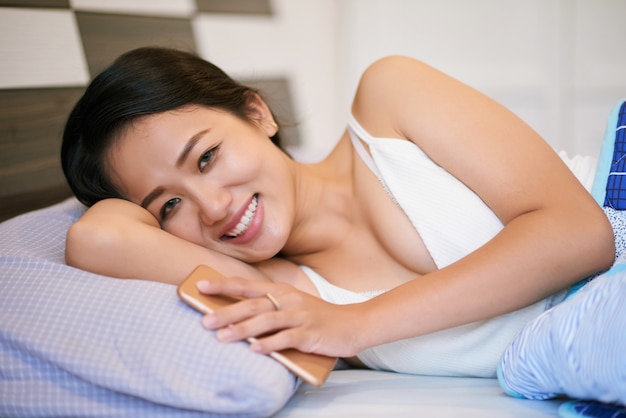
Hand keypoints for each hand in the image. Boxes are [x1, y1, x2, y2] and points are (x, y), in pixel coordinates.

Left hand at [196, 275, 365, 357]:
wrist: (352, 324)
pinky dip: (269, 344)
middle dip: (226, 312)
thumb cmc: (316, 317)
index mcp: (281, 291)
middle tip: (204, 321)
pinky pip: (286, 339)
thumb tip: (233, 316)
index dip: (223, 284)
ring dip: (243, 329)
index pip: (246, 285)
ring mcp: (299, 317)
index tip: (200, 285)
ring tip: (222, 337)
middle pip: (252, 305)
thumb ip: (267, 308)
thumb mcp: (292, 305)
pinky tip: (255, 349)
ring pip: (266, 321)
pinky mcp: (309, 334)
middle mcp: (288, 300)